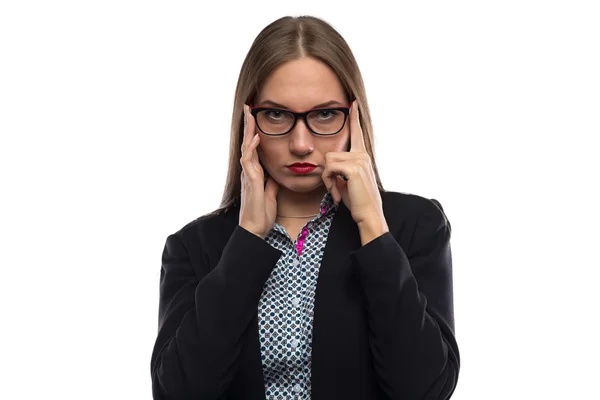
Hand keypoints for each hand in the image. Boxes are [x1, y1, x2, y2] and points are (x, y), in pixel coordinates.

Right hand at [239, 104, 279, 238]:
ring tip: (250, 115)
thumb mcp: (270, 195)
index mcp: (254, 173)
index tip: (256, 118)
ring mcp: (248, 176)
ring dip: (248, 131)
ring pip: (246, 148)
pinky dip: (252, 149)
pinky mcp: (250, 183)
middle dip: (248, 125)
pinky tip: (256, 138)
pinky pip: (249, 162)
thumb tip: (275, 176)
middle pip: (247, 143)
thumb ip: (271, 184)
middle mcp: (249, 172)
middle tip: (249, 108)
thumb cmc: (261, 215)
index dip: (254, 133)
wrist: (255, 230)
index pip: (254, 148)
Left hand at [322, 100, 386, 227]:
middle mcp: (362, 155)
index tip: (352, 103)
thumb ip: (340, 169)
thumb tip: (326, 164)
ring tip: (336, 192)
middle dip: (327, 174)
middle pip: (330, 153)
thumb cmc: (357, 201)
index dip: (354, 118)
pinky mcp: (353, 168)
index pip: (357, 133)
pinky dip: (328, 183)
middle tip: (334, 190)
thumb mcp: (346, 181)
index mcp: (362, 156)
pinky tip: (337, 194)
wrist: (369, 215)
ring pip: (328, 161)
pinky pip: (329, 169)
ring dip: (327, 180)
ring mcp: (359, 160)